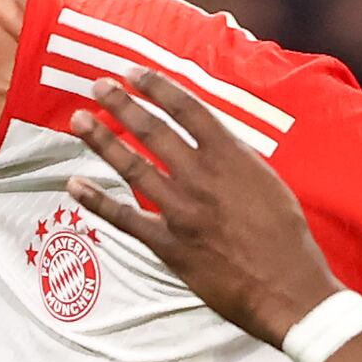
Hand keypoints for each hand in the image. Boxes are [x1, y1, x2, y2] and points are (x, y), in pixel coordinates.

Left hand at [61, 71, 342, 341]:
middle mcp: (201, 177)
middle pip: (153, 130)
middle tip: (97, 86)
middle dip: (121, 104)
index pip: (187, 109)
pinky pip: (125, 219)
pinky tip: (75, 186)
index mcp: (231, 157)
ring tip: (78, 121)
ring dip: (102, 141)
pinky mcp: (168, 245)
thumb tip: (213, 142)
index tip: (134, 73)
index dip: (157, 87)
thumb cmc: (286, 237)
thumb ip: (236, 160)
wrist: (286, 288)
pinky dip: (97, 202)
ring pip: (132, 167)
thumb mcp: (268, 182)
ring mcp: (181, 210)